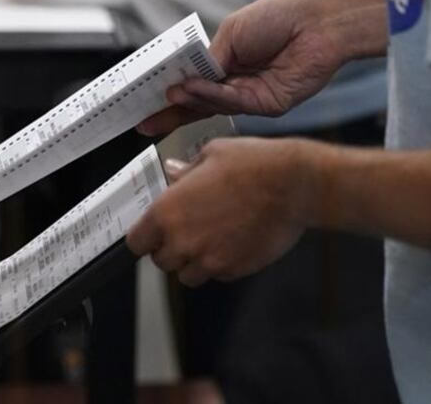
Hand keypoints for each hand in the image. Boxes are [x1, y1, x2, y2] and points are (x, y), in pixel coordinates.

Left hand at [126, 138, 314, 286]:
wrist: (294, 185)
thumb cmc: (254, 165)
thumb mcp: (210, 155)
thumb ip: (185, 171)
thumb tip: (173, 171)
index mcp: (168, 211)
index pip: (136, 242)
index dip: (143, 238)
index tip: (150, 233)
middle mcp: (184, 240)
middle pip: (160, 262)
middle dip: (169, 249)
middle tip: (185, 231)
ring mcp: (209, 259)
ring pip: (186, 275)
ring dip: (192, 262)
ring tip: (208, 239)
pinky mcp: (234, 270)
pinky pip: (216, 276)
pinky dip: (218, 266)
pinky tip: (230, 243)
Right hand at [138, 0, 387, 135]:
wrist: (318, 20)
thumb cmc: (279, 16)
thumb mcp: (231, 33)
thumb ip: (208, 59)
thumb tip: (186, 79)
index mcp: (228, 63)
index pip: (193, 83)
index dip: (170, 92)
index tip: (144, 99)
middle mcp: (238, 82)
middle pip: (198, 104)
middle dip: (171, 113)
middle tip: (143, 123)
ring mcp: (252, 96)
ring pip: (212, 105)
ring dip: (189, 99)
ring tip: (169, 93)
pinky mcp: (268, 105)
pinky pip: (233, 103)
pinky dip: (210, 96)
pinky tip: (193, 87)